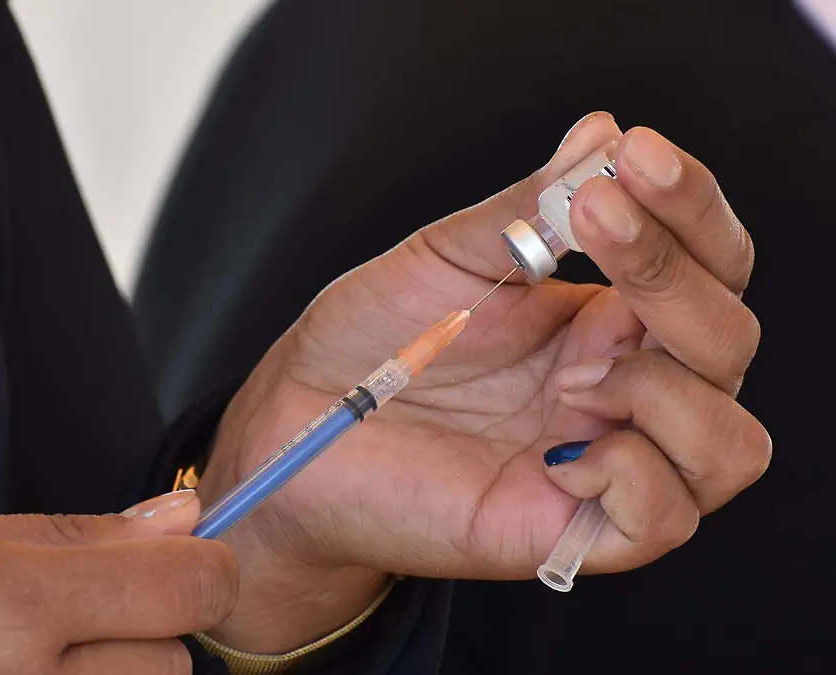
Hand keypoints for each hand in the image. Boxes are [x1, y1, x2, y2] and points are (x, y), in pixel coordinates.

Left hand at [200, 112, 770, 651]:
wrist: (301, 423)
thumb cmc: (369, 339)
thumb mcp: (446, 257)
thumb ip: (528, 208)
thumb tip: (602, 134)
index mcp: (603, 315)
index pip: (705, 261)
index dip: (690, 206)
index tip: (635, 155)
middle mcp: (619, 387)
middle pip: (728, 340)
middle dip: (675, 274)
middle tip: (592, 221)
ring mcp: (602, 461)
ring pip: (730, 443)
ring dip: (668, 388)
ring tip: (572, 375)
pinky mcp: (568, 531)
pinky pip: (666, 517)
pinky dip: (632, 475)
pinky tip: (556, 455)